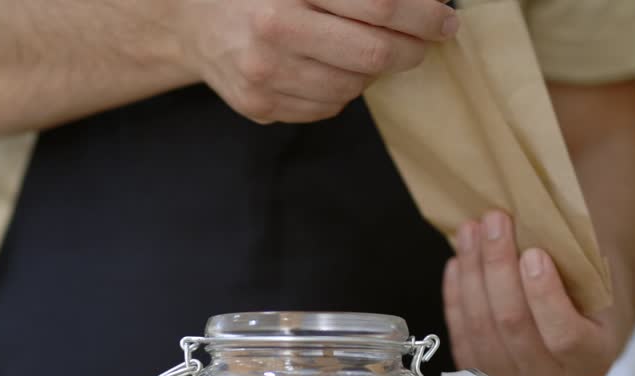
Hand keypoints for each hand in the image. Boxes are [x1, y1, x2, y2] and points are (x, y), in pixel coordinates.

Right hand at [175, 0, 458, 123]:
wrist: (189, 19)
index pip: (378, 6)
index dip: (423, 14)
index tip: (445, 18)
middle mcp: (274, 32)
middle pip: (373, 54)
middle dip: (412, 49)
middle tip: (427, 41)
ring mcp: (265, 76)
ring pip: (354, 86)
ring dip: (375, 71)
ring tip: (371, 49)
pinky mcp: (260, 106)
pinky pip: (328, 107)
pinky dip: (343, 89)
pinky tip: (332, 67)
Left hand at [442, 210, 634, 375]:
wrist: (575, 333)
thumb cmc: (589, 300)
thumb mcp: (599, 288)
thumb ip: (575, 268)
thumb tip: (535, 225)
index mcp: (591, 359)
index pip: (565, 335)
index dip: (544, 294)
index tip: (533, 252)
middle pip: (512, 324)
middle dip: (498, 267)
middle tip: (493, 221)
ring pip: (480, 327)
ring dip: (472, 273)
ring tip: (470, 231)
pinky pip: (460, 334)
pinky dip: (456, 295)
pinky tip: (458, 262)